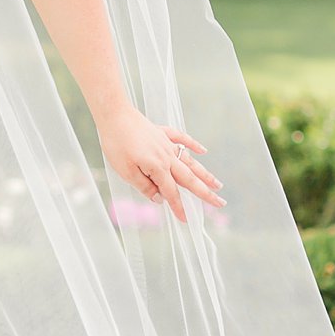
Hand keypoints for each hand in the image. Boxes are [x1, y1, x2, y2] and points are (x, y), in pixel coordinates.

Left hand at [97, 106, 225, 223]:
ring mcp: (166, 144)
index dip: (178, 207)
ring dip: (205, 174)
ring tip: (218, 184)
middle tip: (220, 203)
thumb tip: (159, 199)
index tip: (186, 220)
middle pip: (189, 179)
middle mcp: (167, 157)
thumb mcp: (126, 171)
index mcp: (158, 168)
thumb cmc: (117, 144)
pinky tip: (203, 150)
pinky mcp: (162, 133)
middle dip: (205, 193)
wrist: (114, 115)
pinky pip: (182, 139)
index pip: (171, 192)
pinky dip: (193, 145)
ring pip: (190, 162)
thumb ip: (145, 187)